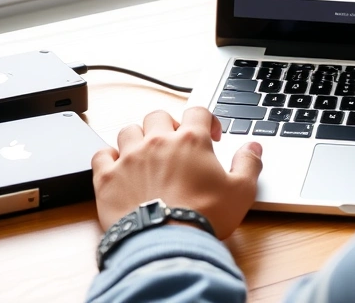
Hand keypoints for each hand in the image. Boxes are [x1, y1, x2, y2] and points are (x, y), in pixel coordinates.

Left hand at [91, 107, 262, 237]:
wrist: (166, 244)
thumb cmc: (203, 217)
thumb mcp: (241, 191)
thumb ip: (248, 164)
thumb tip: (253, 147)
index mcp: (191, 140)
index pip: (198, 111)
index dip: (207, 119)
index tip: (210, 135)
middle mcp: (157, 141)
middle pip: (158, 116)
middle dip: (168, 126)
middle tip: (176, 145)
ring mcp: (129, 157)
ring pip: (128, 130)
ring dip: (138, 138)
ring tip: (146, 155)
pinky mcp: (108, 177)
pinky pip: (101, 155)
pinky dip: (109, 157)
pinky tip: (118, 168)